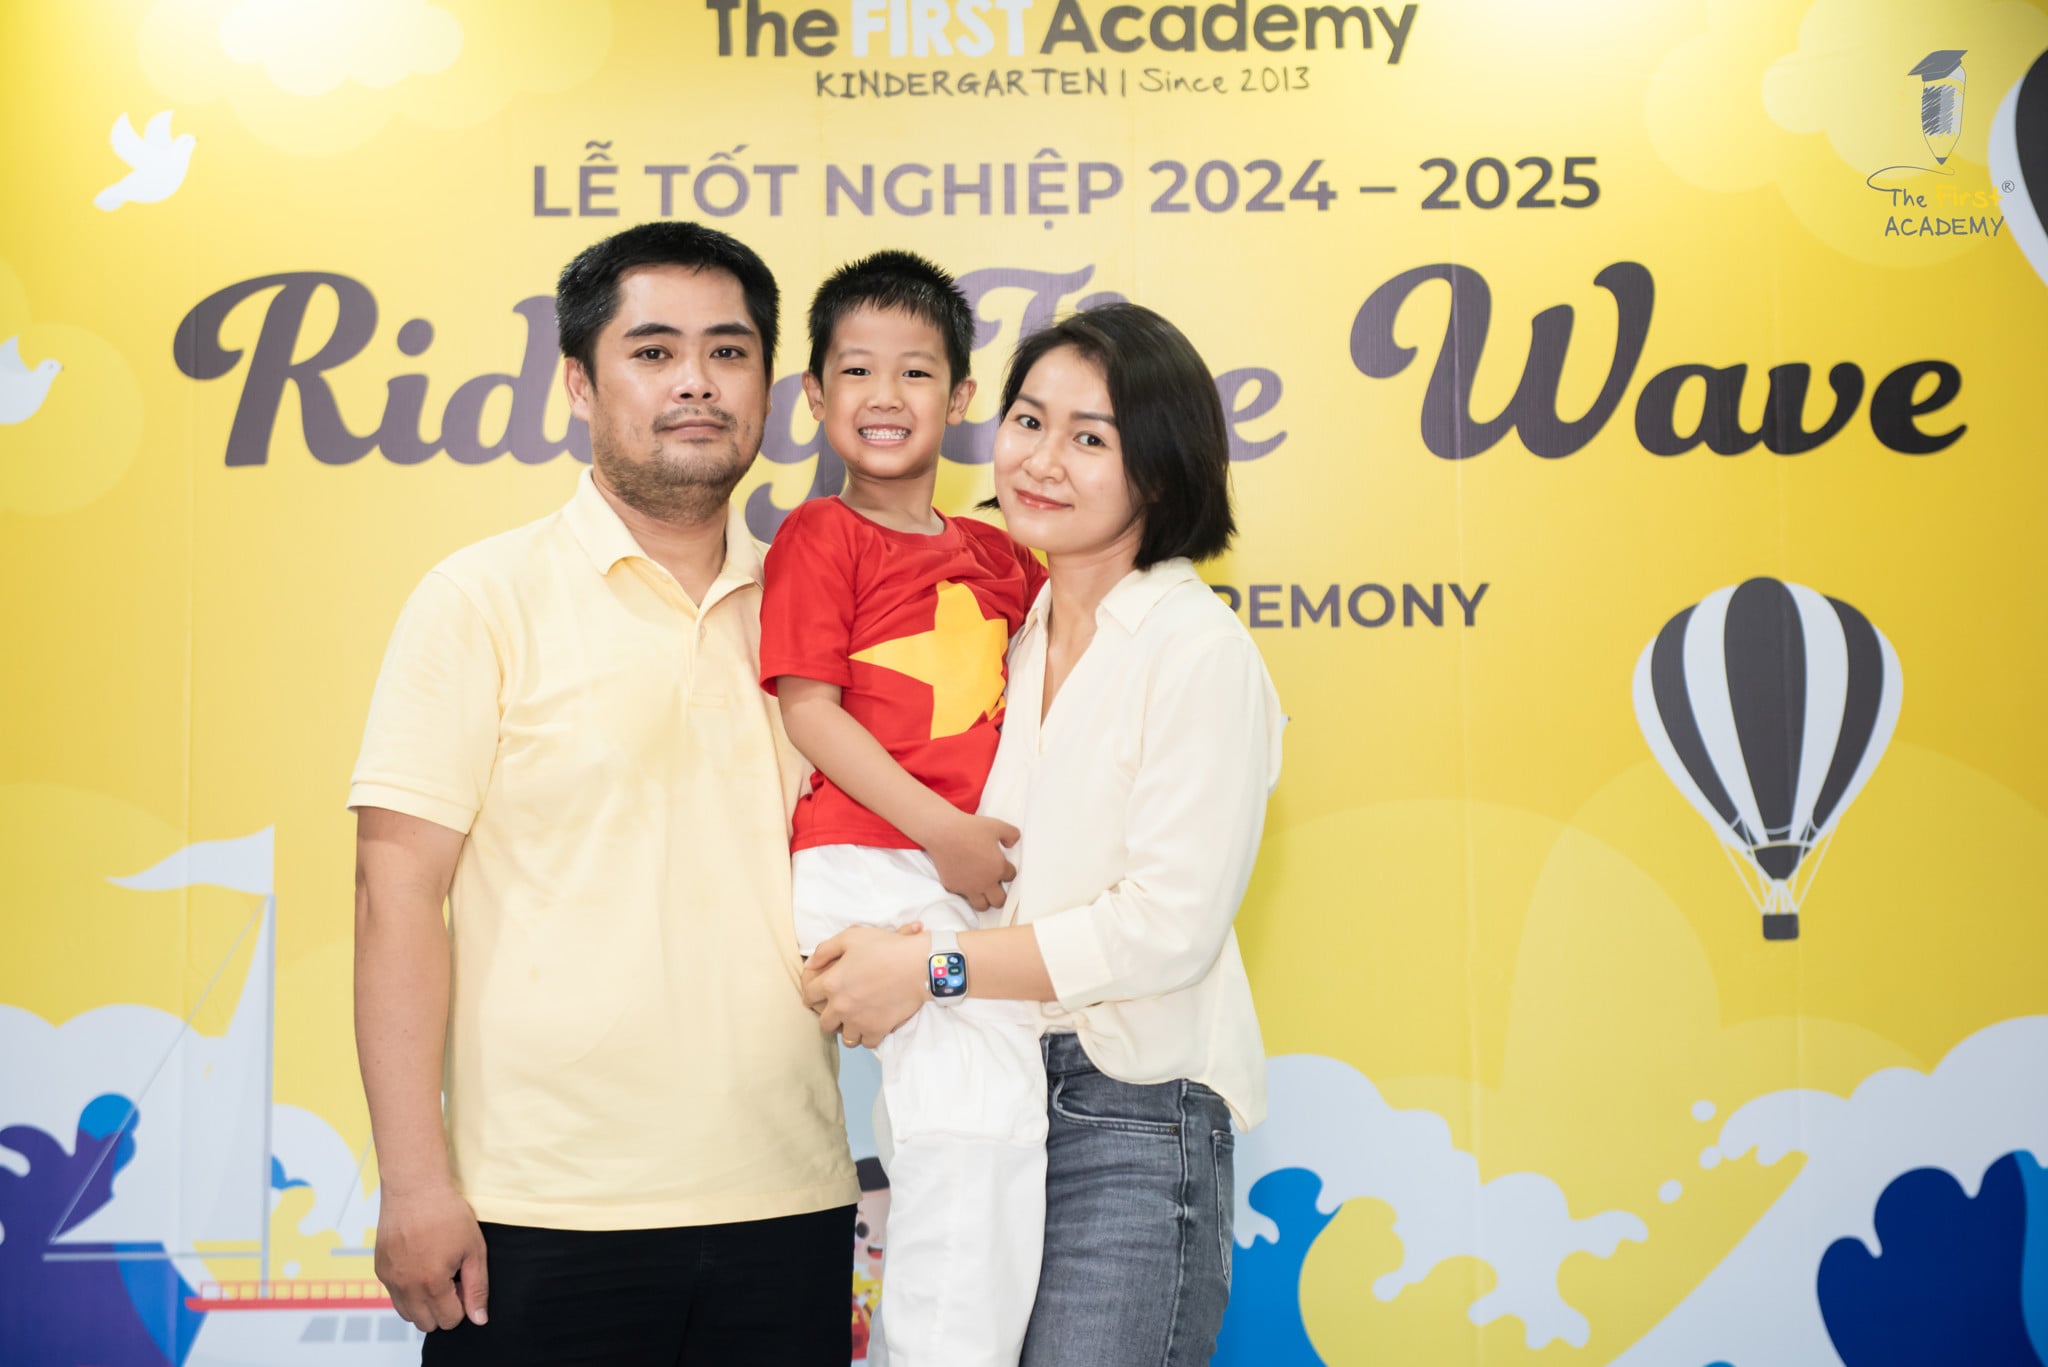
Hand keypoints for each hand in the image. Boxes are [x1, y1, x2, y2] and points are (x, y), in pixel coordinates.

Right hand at [374, 1184, 488, 1332]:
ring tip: (435, 1273)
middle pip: (426, 1323)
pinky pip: (394, 1295)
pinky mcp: (380, 1270)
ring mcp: (389, 1280)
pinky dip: (408, 1290)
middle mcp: (406, 1287)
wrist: (414, 1188)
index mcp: (432, 1284)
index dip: (462, 1304)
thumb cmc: (447, 1214)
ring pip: (407, 1313)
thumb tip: (479, 1319)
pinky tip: (420, 1264)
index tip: (464, 1282)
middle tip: (451, 1279)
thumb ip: (477, 1288)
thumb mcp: (474, 1250)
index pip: (449, 1321)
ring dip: (423, 1304)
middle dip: (442, 1309)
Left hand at [803, 925, 931, 1045]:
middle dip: (829, 1016)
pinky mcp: (878, 1029)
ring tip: (856, 1019)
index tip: (820, 994)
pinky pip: (866, 1043)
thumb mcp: (851, 937)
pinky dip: (868, 1036)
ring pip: (845, 1037)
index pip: (809, 996)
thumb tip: (809, 965)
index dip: (812, 994)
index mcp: (832, 983)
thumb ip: (824, 950)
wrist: (919, 965)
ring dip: (848, 1028)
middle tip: (840, 1008)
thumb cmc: (886, 947)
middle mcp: (841, 1006)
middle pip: (824, 1023)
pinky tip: (872, 1025)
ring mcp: (859, 1021)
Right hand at [924, 812, 1018, 910]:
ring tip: (983, 889)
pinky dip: (967, 891)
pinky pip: (963, 896)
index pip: (1011, 877)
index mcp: (998, 868)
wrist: (943, 832)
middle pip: (999, 900)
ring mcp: (968, 887)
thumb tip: (1012, 843)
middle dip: (1000, 893)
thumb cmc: (969, 828)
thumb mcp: (997, 825)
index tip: (1002, 866)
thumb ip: (1011, 834)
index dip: (1008, 870)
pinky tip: (966, 880)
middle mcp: (985, 882)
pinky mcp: (953, 887)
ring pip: (982, 906)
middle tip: (996, 884)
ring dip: (985, 899)